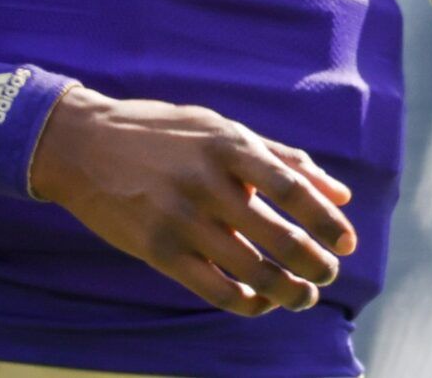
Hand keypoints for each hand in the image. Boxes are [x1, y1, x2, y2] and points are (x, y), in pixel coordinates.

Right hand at [27, 85, 357, 316]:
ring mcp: (181, 219)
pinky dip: (245, 302)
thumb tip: (340, 193)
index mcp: (228, 144)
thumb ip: (282, 158)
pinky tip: (260, 302)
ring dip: (287, 291)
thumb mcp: (221, 129)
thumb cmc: (163, 133)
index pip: (292, 187)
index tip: (348, 242)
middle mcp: (207, 182)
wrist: (83, 144)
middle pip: (278, 236)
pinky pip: (213, 289)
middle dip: (314, 263)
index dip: (326, 219)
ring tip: (304, 296)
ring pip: (250, 271)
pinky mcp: (158, 250)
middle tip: (329, 274)